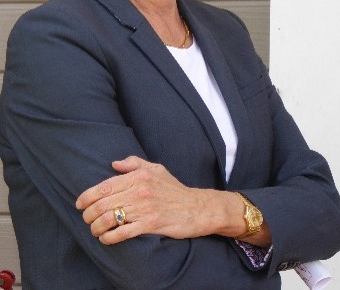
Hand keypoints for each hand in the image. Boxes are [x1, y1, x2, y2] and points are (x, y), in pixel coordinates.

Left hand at [76, 156, 224, 244]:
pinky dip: (109, 238)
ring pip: (110, 219)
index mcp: (139, 175)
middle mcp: (140, 190)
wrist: (197, 207)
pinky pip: (123, 233)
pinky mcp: (151, 224)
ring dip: (96, 227)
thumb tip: (114, 164)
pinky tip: (106, 239)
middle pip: (103, 204)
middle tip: (85, 219)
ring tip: (94, 230)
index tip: (79, 204)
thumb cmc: (174, 189)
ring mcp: (145, 208)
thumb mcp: (157, 169)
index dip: (87, 196)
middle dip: (88, 214)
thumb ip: (134, 164)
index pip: (105, 186)